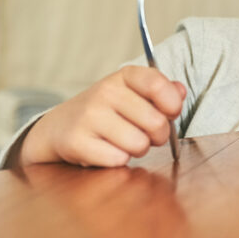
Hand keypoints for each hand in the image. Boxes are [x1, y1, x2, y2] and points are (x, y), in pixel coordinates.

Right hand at [20, 66, 186, 167]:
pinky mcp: (77, 141)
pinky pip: (118, 159)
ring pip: (139, 144)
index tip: (170, 113)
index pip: (158, 85)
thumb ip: (161, 92)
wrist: (58, 127)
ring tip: (124, 142)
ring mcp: (89, 116)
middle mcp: (105, 92)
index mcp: (124, 76)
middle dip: (158, 136)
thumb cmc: (107, 111)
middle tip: (145, 134)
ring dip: (138, 149)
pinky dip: (118, 160)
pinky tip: (107, 150)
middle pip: (156, 122)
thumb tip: (180, 91)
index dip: (172, 105)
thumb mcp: (133, 94)